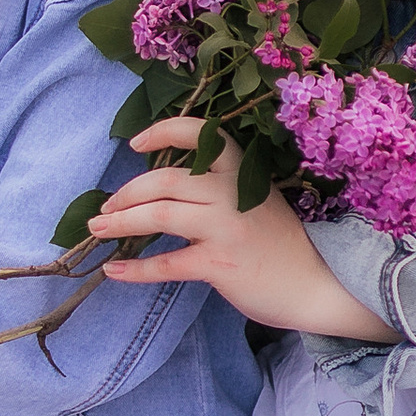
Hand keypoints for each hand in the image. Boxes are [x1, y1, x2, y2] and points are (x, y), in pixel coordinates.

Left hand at [89, 120, 395, 341]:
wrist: (317, 283)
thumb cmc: (280, 243)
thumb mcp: (255, 200)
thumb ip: (218, 188)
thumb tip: (162, 190)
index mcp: (240, 172)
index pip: (199, 133)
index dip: (162, 132)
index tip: (135, 145)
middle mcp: (232, 193)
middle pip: (165, 180)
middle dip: (126, 193)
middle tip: (104, 208)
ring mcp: (226, 228)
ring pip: (159, 216)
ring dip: (120, 222)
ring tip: (98, 230)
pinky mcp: (220, 264)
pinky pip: (167, 263)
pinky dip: (136, 268)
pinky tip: (115, 270)